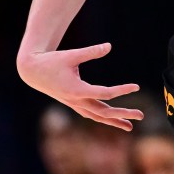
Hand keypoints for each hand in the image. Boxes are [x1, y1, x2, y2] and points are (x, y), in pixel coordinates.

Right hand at [17, 42, 143, 130]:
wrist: (32, 71)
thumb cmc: (51, 61)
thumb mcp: (71, 54)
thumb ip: (90, 51)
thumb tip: (109, 46)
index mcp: (77, 90)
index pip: (105, 94)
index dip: (122, 90)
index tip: (136, 87)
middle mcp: (77, 100)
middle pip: (104, 112)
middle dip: (123, 114)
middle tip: (141, 115)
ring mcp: (74, 104)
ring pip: (97, 116)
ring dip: (114, 121)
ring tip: (130, 126)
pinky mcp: (73, 103)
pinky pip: (91, 114)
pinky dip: (103, 117)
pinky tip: (113, 119)